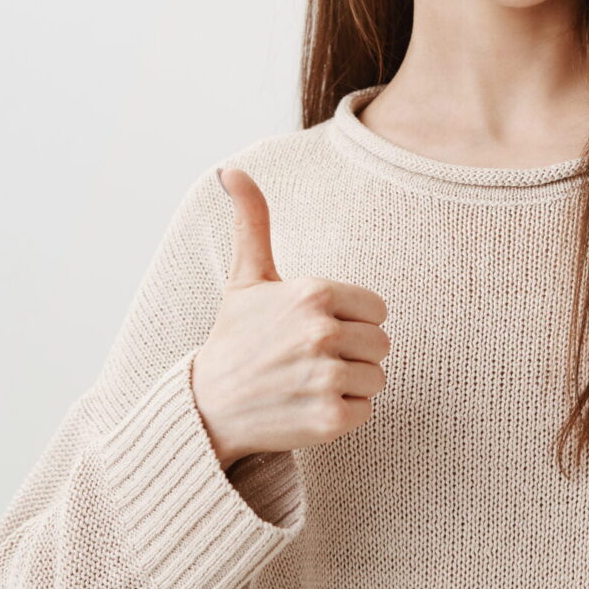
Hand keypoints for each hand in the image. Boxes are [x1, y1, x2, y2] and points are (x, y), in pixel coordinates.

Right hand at [191, 167, 391, 468]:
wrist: (206, 408)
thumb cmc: (234, 339)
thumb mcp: (246, 278)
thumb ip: (253, 222)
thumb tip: (232, 170)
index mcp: (313, 293)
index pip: (377, 309)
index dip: (351, 322)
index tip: (315, 331)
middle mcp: (321, 332)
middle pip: (381, 344)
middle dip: (353, 354)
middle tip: (310, 360)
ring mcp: (325, 377)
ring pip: (376, 378)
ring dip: (349, 385)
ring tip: (307, 383)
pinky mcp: (329, 418)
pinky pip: (365, 411)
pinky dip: (343, 415)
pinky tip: (307, 407)